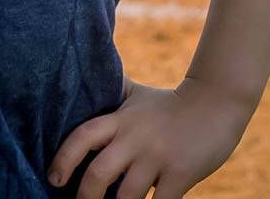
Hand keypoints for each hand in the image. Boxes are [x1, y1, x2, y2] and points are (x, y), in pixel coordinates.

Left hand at [46, 74, 253, 198]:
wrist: (215, 102)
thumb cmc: (169, 104)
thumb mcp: (136, 95)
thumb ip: (112, 94)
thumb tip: (83, 82)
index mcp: (120, 120)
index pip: (83, 136)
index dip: (63, 158)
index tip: (53, 179)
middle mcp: (135, 138)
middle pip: (98, 173)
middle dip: (85, 198)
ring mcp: (158, 157)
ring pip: (126, 197)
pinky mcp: (181, 173)